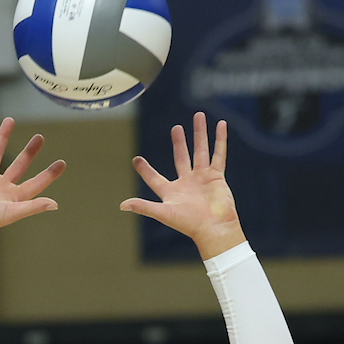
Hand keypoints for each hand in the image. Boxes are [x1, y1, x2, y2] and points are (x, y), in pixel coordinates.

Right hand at [0, 118, 64, 256]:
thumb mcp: (12, 213)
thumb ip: (33, 207)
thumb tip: (55, 205)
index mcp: (13, 197)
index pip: (36, 183)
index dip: (49, 174)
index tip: (62, 163)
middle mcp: (1, 186)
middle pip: (19, 164)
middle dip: (30, 151)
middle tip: (40, 137)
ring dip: (3, 137)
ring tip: (11, 120)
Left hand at [122, 113, 245, 259]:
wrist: (214, 228)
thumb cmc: (189, 223)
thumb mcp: (163, 213)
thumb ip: (143, 207)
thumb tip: (122, 205)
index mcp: (171, 192)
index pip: (154, 178)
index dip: (145, 170)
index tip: (136, 159)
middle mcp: (186, 183)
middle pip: (181, 157)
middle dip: (179, 142)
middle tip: (176, 128)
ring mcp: (202, 178)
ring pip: (201, 150)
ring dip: (200, 134)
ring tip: (199, 116)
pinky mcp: (216, 176)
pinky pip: (218, 154)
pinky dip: (220, 139)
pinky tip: (221, 125)